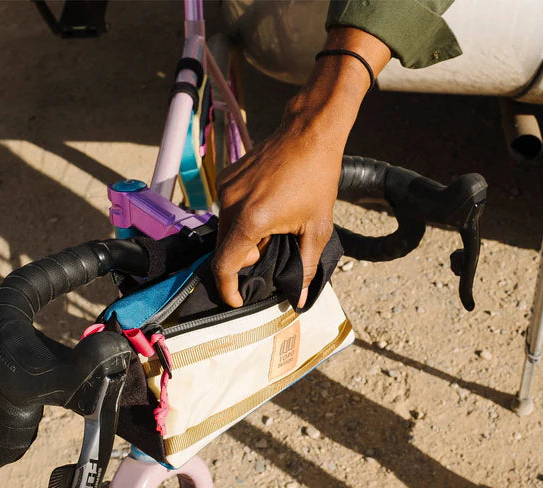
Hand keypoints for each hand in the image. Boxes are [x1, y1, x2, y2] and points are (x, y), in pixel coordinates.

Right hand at [213, 109, 342, 308]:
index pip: (225, 265)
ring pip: (224, 230)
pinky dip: (240, 219)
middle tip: (271, 251)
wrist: (309, 133)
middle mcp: (231, 204)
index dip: (228, 288)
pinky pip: (226, 210)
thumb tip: (300, 298)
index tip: (237, 299)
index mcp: (251, 220)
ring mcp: (225, 188)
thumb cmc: (317, 179)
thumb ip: (306, 267)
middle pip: (224, 249)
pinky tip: (265, 210)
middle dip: (244, 259)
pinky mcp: (225, 178)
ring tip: (271, 228)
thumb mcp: (317, 228)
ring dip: (242, 239)